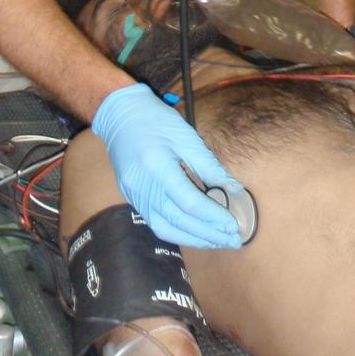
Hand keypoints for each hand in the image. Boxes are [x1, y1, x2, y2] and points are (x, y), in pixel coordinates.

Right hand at [92, 83, 242, 248]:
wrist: (120, 114)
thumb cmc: (156, 120)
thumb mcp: (186, 136)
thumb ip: (208, 165)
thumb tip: (234, 188)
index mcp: (157, 167)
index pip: (190, 203)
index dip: (214, 217)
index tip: (234, 225)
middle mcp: (143, 186)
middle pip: (179, 221)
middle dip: (208, 235)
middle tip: (232, 241)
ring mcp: (133, 195)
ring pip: (165, 229)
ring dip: (193, 239)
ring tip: (216, 241)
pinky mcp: (131, 197)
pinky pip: (154, 222)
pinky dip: (176, 231)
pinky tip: (193, 231)